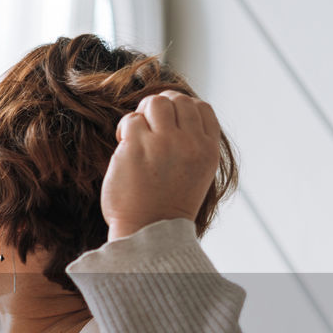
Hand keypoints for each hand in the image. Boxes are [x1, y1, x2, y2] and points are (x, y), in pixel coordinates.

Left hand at [102, 91, 221, 239]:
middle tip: (148, 125)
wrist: (148, 232)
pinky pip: (130, 121)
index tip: (168, 122)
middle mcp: (190, 144)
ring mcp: (163, 144)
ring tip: (135, 133)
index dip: (183, 107)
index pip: (202, 108)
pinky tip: (124, 145)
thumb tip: (173, 114)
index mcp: (208, 151)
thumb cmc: (167, 205)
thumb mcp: (195, 173)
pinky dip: (125, 129)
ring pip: (155, 103)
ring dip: (142, 113)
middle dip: (160, 106)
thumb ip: (192, 145)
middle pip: (178, 100)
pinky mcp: (137, 147)